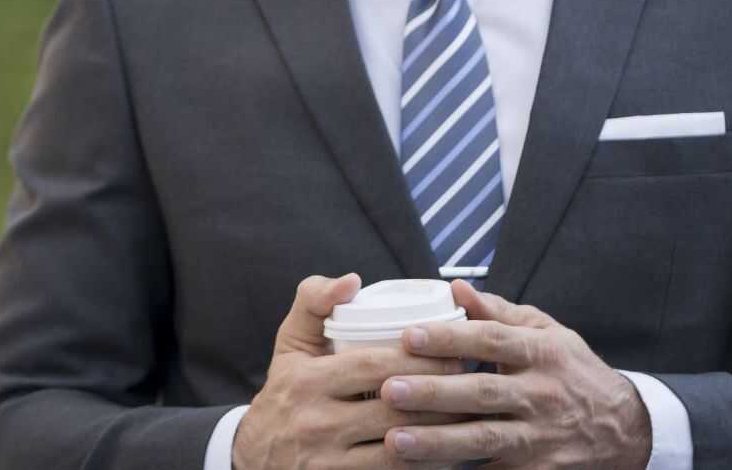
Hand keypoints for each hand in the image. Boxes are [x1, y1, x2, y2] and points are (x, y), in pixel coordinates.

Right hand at [232, 274, 464, 469]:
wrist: (257, 455)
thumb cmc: (285, 390)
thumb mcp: (290, 343)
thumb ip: (314, 300)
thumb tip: (353, 280)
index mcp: (306, 380)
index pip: (373, 366)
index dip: (419, 360)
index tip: (454, 352)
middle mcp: (315, 422)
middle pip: (394, 408)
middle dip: (441, 396)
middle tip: (474, 384)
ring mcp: (328, 460)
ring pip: (401, 449)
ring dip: (442, 435)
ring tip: (471, 418)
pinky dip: (427, 466)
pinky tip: (449, 453)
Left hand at [379, 279, 653, 466]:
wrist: (628, 428)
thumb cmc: (572, 371)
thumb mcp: (547, 333)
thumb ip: (499, 313)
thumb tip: (455, 288)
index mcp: (541, 353)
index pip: (490, 341)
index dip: (449, 338)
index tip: (408, 336)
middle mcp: (542, 394)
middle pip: (483, 393)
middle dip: (434, 394)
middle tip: (389, 390)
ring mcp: (542, 436)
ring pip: (486, 439)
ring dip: (439, 442)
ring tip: (396, 441)